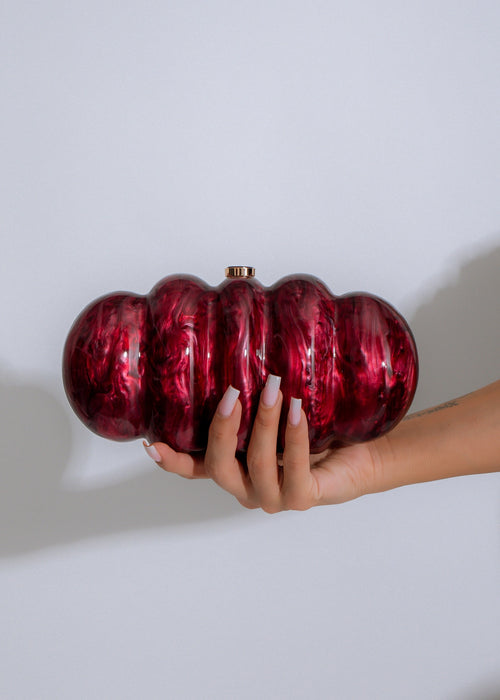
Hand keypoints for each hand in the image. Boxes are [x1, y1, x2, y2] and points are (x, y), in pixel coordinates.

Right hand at [143, 376, 381, 511]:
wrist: (360, 451)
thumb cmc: (316, 427)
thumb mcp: (275, 410)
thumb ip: (252, 397)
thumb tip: (235, 346)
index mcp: (235, 467)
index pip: (195, 468)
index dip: (172, 460)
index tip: (152, 444)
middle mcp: (248, 487)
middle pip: (218, 467)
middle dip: (223, 428)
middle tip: (234, 392)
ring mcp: (274, 496)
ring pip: (256, 463)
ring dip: (264, 424)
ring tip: (275, 389)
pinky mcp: (302, 497)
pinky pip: (293, 468)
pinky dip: (294, 437)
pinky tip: (297, 411)